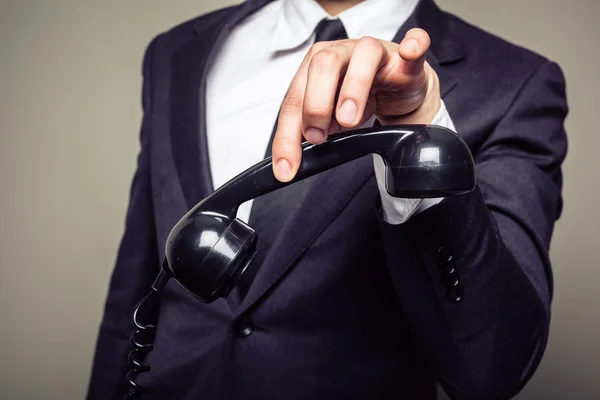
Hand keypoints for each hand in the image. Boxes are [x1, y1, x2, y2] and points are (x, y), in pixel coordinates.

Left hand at [271, 29, 440, 181]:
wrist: (399, 90)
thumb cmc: (362, 98)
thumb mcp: (331, 119)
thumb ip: (313, 131)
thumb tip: (296, 156)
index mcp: (314, 68)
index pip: (295, 100)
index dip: (288, 135)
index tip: (288, 167)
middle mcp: (341, 53)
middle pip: (322, 65)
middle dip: (315, 105)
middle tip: (319, 137)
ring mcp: (375, 53)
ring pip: (362, 56)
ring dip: (353, 88)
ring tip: (349, 119)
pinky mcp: (406, 59)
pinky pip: (413, 47)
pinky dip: (413, 45)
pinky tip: (409, 51)